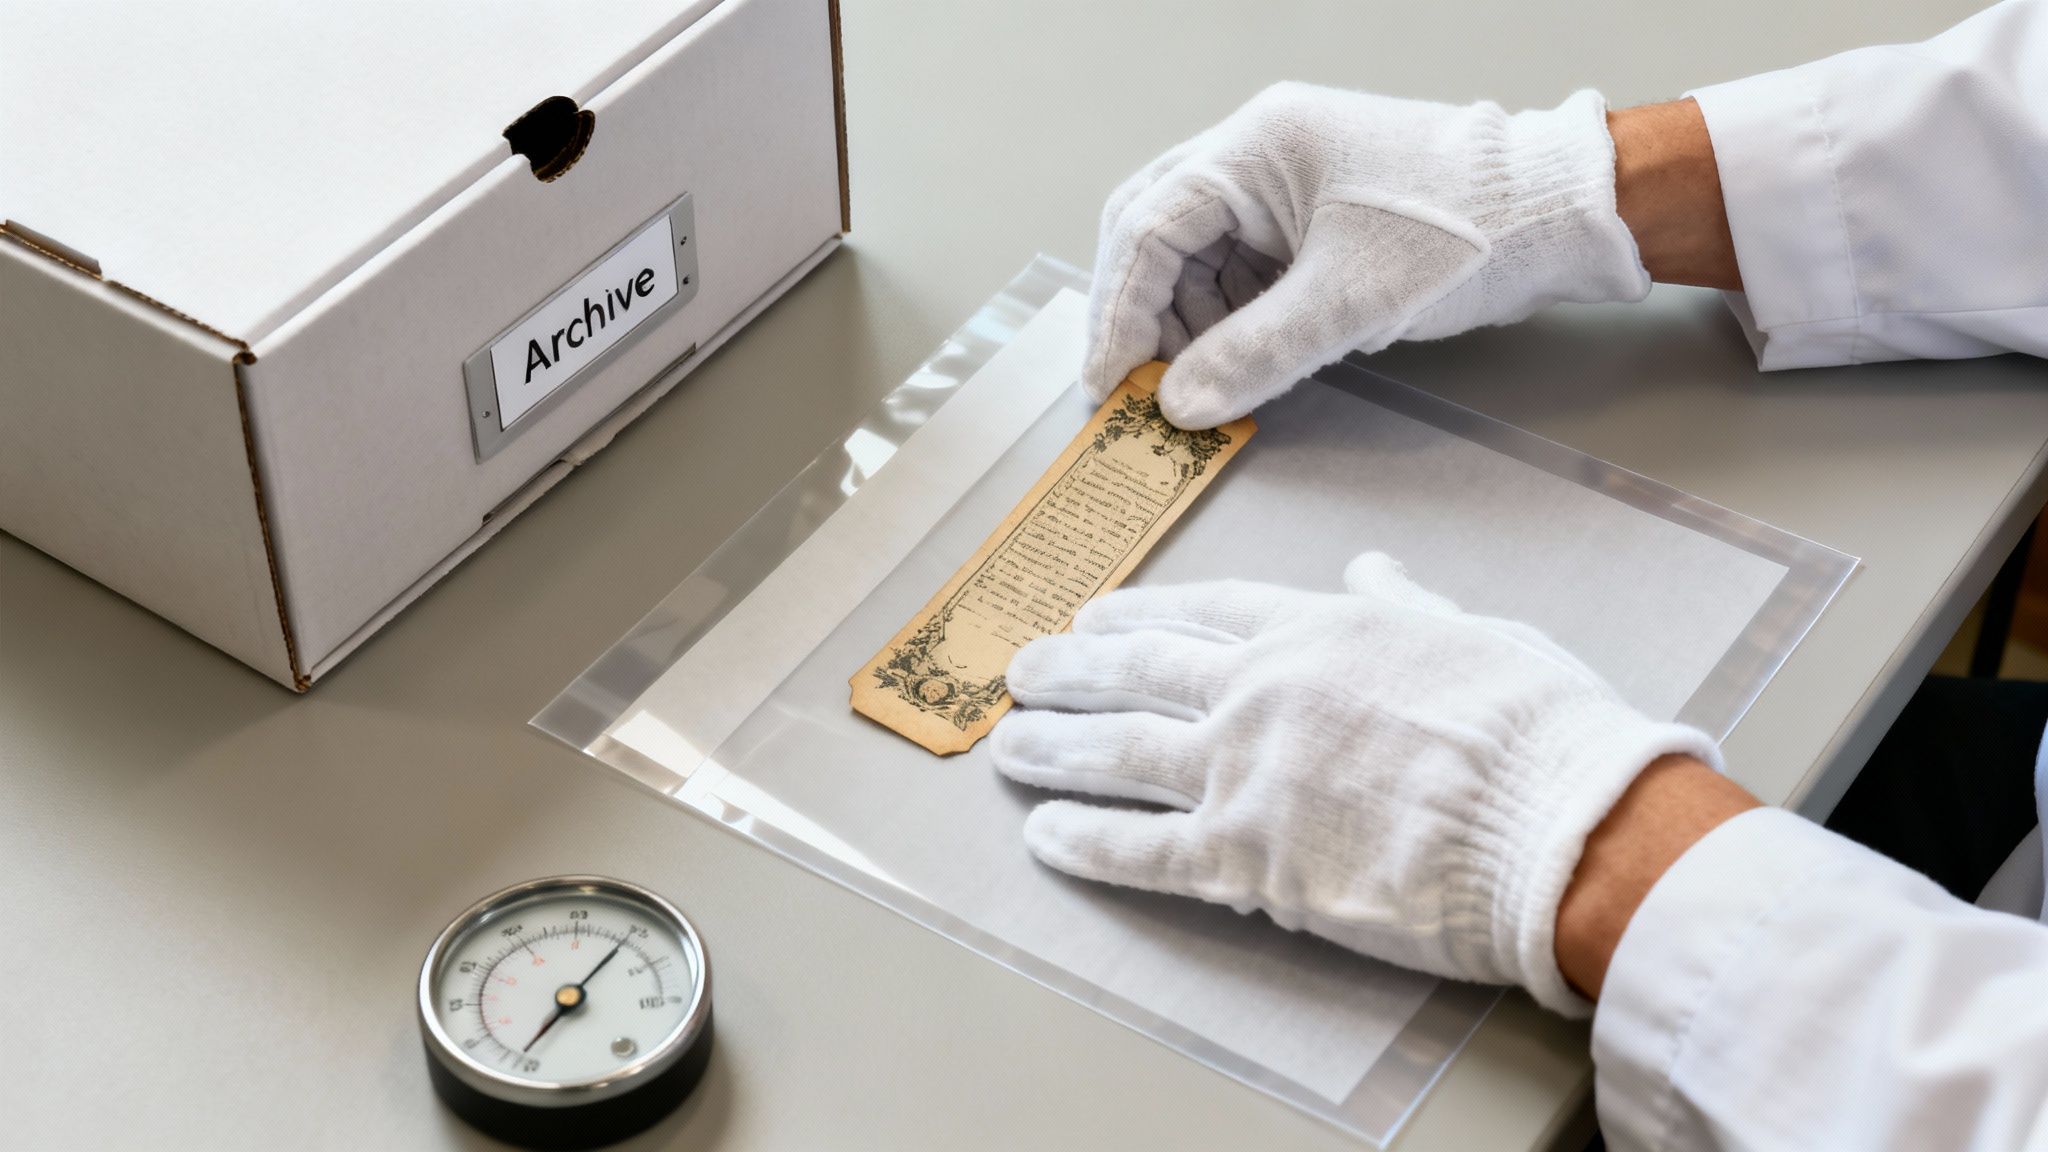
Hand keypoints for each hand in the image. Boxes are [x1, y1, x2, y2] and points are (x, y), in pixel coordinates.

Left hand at [991, 554, 1718, 1014]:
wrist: (1556, 821)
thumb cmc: (1535, 728)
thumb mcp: (1475, 631)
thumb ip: (1404, 603)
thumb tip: (1370, 568)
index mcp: (1317, 629)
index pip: (1202, 611)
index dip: (1138, 613)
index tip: (1094, 616)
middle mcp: (1259, 688)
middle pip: (1138, 672)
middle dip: (1070, 671)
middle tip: (1022, 671)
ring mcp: (1240, 770)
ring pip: (1119, 753)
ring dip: (1053, 748)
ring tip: (1006, 747)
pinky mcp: (1241, 856)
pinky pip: (1140, 847)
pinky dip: (1084, 841)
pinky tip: (1042, 835)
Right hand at [1085, 82, 1649, 427]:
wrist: (1553, 213)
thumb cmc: (1465, 231)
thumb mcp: (1348, 304)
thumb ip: (1253, 355)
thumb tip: (1180, 404)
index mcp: (1255, 147)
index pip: (1149, 227)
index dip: (1119, 312)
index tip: (1108, 382)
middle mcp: (1256, 152)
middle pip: (1155, 231)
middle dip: (1140, 313)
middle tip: (1135, 385)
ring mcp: (1279, 180)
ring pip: (1192, 252)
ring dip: (1183, 320)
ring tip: (1203, 381)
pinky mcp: (1304, 213)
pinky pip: (1236, 264)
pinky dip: (1224, 316)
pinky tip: (1239, 358)